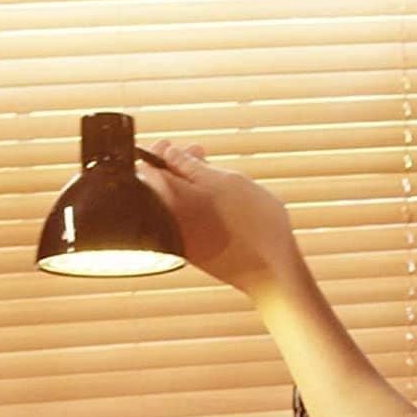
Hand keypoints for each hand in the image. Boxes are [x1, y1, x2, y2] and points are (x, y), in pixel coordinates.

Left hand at [138, 142, 301, 298]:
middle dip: (175, 164)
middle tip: (200, 153)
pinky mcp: (190, 252)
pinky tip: (212, 200)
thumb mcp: (226, 182)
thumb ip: (191, 166)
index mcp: (171, 199)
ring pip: (170, 202)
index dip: (158, 152)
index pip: (145, 169)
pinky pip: (180, 221)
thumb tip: (167, 152)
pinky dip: (191, 205)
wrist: (271, 271)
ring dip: (186, 183)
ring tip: (211, 174)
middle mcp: (168, 222)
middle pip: (157, 186)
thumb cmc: (254, 223)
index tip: (173, 145)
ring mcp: (177, 239)